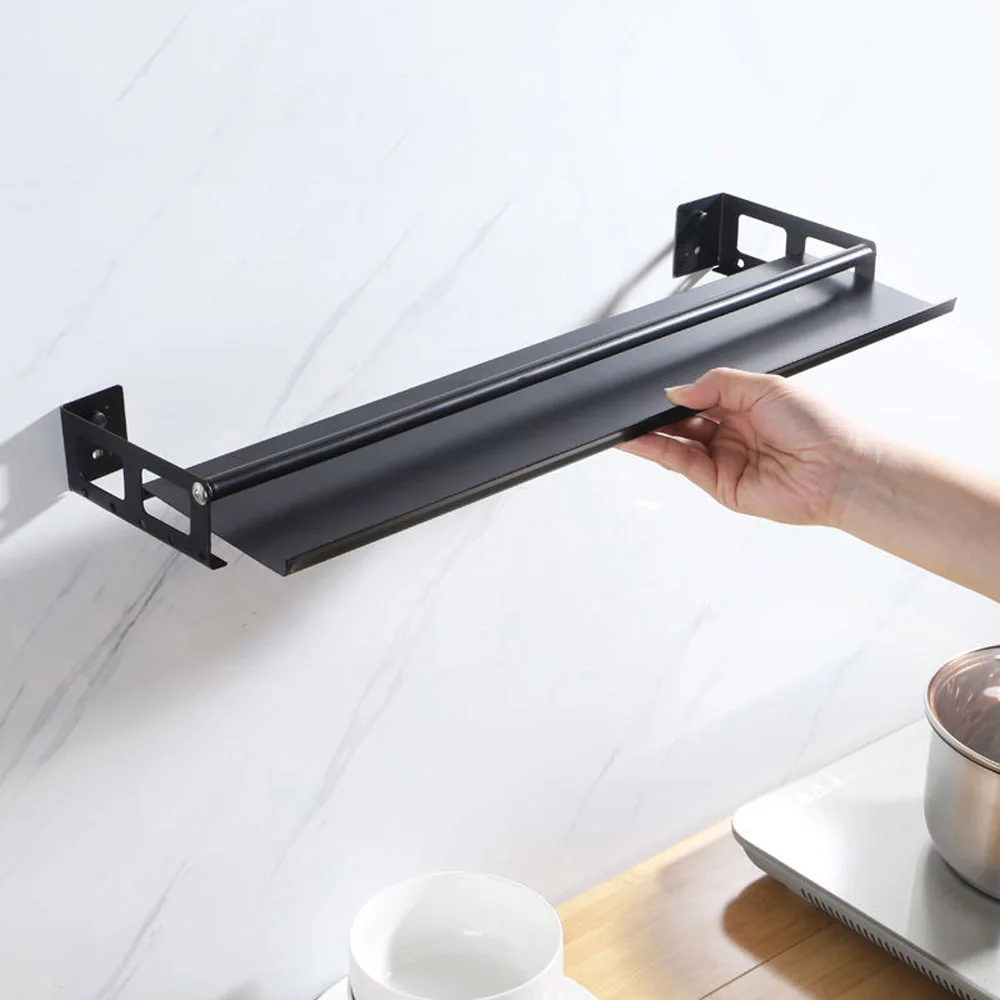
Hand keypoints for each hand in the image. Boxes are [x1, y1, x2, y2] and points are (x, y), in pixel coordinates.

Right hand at [618, 368, 874, 526]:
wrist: (840, 469)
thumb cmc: (820, 427)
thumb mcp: (765, 386)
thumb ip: (718, 383)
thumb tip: (678, 391)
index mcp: (748, 407)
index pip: (701, 399)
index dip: (678, 396)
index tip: (654, 391)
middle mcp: (735, 435)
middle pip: (684, 424)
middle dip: (659, 417)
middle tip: (634, 410)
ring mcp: (727, 462)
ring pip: (679, 446)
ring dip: (651, 437)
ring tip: (626, 427)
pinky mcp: (722, 486)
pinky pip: (684, 466)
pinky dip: (659, 454)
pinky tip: (642, 442)